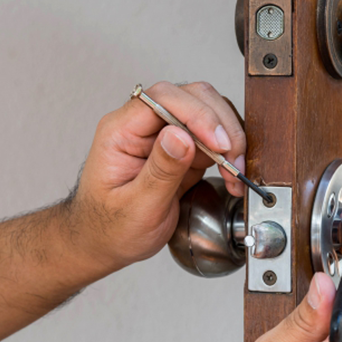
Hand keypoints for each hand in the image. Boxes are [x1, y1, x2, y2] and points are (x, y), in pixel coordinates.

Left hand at [70, 81, 246, 271]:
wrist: (106, 243)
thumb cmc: (110, 227)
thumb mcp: (135, 207)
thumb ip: (160, 171)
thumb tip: (181, 136)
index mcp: (121, 131)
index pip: (163, 99)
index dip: (197, 114)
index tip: (217, 142)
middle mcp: (143, 126)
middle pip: (191, 97)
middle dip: (219, 125)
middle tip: (232, 160)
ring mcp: (164, 136)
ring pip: (208, 113)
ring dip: (228, 139)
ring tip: (234, 172)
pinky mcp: (182, 150)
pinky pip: (212, 138)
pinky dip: (228, 153)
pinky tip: (231, 175)